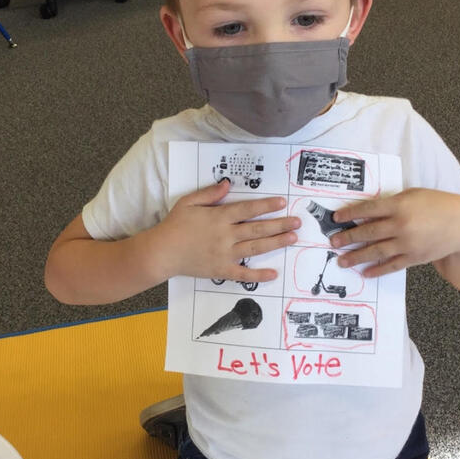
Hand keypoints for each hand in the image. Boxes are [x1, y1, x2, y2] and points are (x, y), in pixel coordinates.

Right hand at [154, 179, 298, 281]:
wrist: (162, 252)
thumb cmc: (174, 225)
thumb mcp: (188, 202)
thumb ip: (210, 193)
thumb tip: (228, 183)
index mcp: (219, 217)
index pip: (248, 209)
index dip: (266, 205)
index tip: (282, 202)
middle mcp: (225, 235)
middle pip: (258, 229)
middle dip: (279, 224)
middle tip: (297, 222)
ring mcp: (224, 254)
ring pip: (255, 248)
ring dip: (276, 243)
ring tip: (292, 238)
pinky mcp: (221, 270)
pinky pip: (243, 274)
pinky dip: (258, 275)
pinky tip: (274, 273)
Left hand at [328, 188, 459, 278]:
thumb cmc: (437, 205)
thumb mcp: (413, 195)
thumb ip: (392, 203)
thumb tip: (367, 212)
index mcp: (400, 205)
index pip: (368, 209)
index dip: (350, 213)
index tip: (336, 218)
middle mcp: (401, 225)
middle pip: (368, 232)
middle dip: (348, 238)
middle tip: (333, 242)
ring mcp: (408, 243)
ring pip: (376, 251)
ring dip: (356, 257)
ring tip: (342, 261)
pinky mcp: (414, 257)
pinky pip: (391, 265)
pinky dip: (377, 270)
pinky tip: (365, 272)